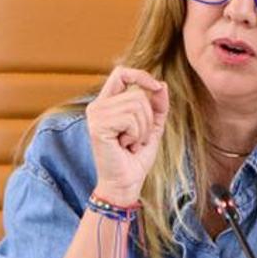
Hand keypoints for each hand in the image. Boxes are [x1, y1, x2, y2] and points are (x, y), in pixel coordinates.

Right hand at [84, 67, 169, 202]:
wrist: (125, 183)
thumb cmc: (136, 158)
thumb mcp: (152, 127)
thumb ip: (157, 106)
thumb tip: (161, 84)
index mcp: (107, 103)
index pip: (121, 73)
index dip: (141, 75)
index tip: (156, 87)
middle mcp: (97, 106)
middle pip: (137, 94)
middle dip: (147, 119)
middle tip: (136, 139)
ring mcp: (95, 115)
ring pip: (137, 105)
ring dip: (142, 130)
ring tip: (131, 143)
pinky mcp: (97, 126)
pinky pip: (130, 119)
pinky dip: (135, 135)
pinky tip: (125, 146)